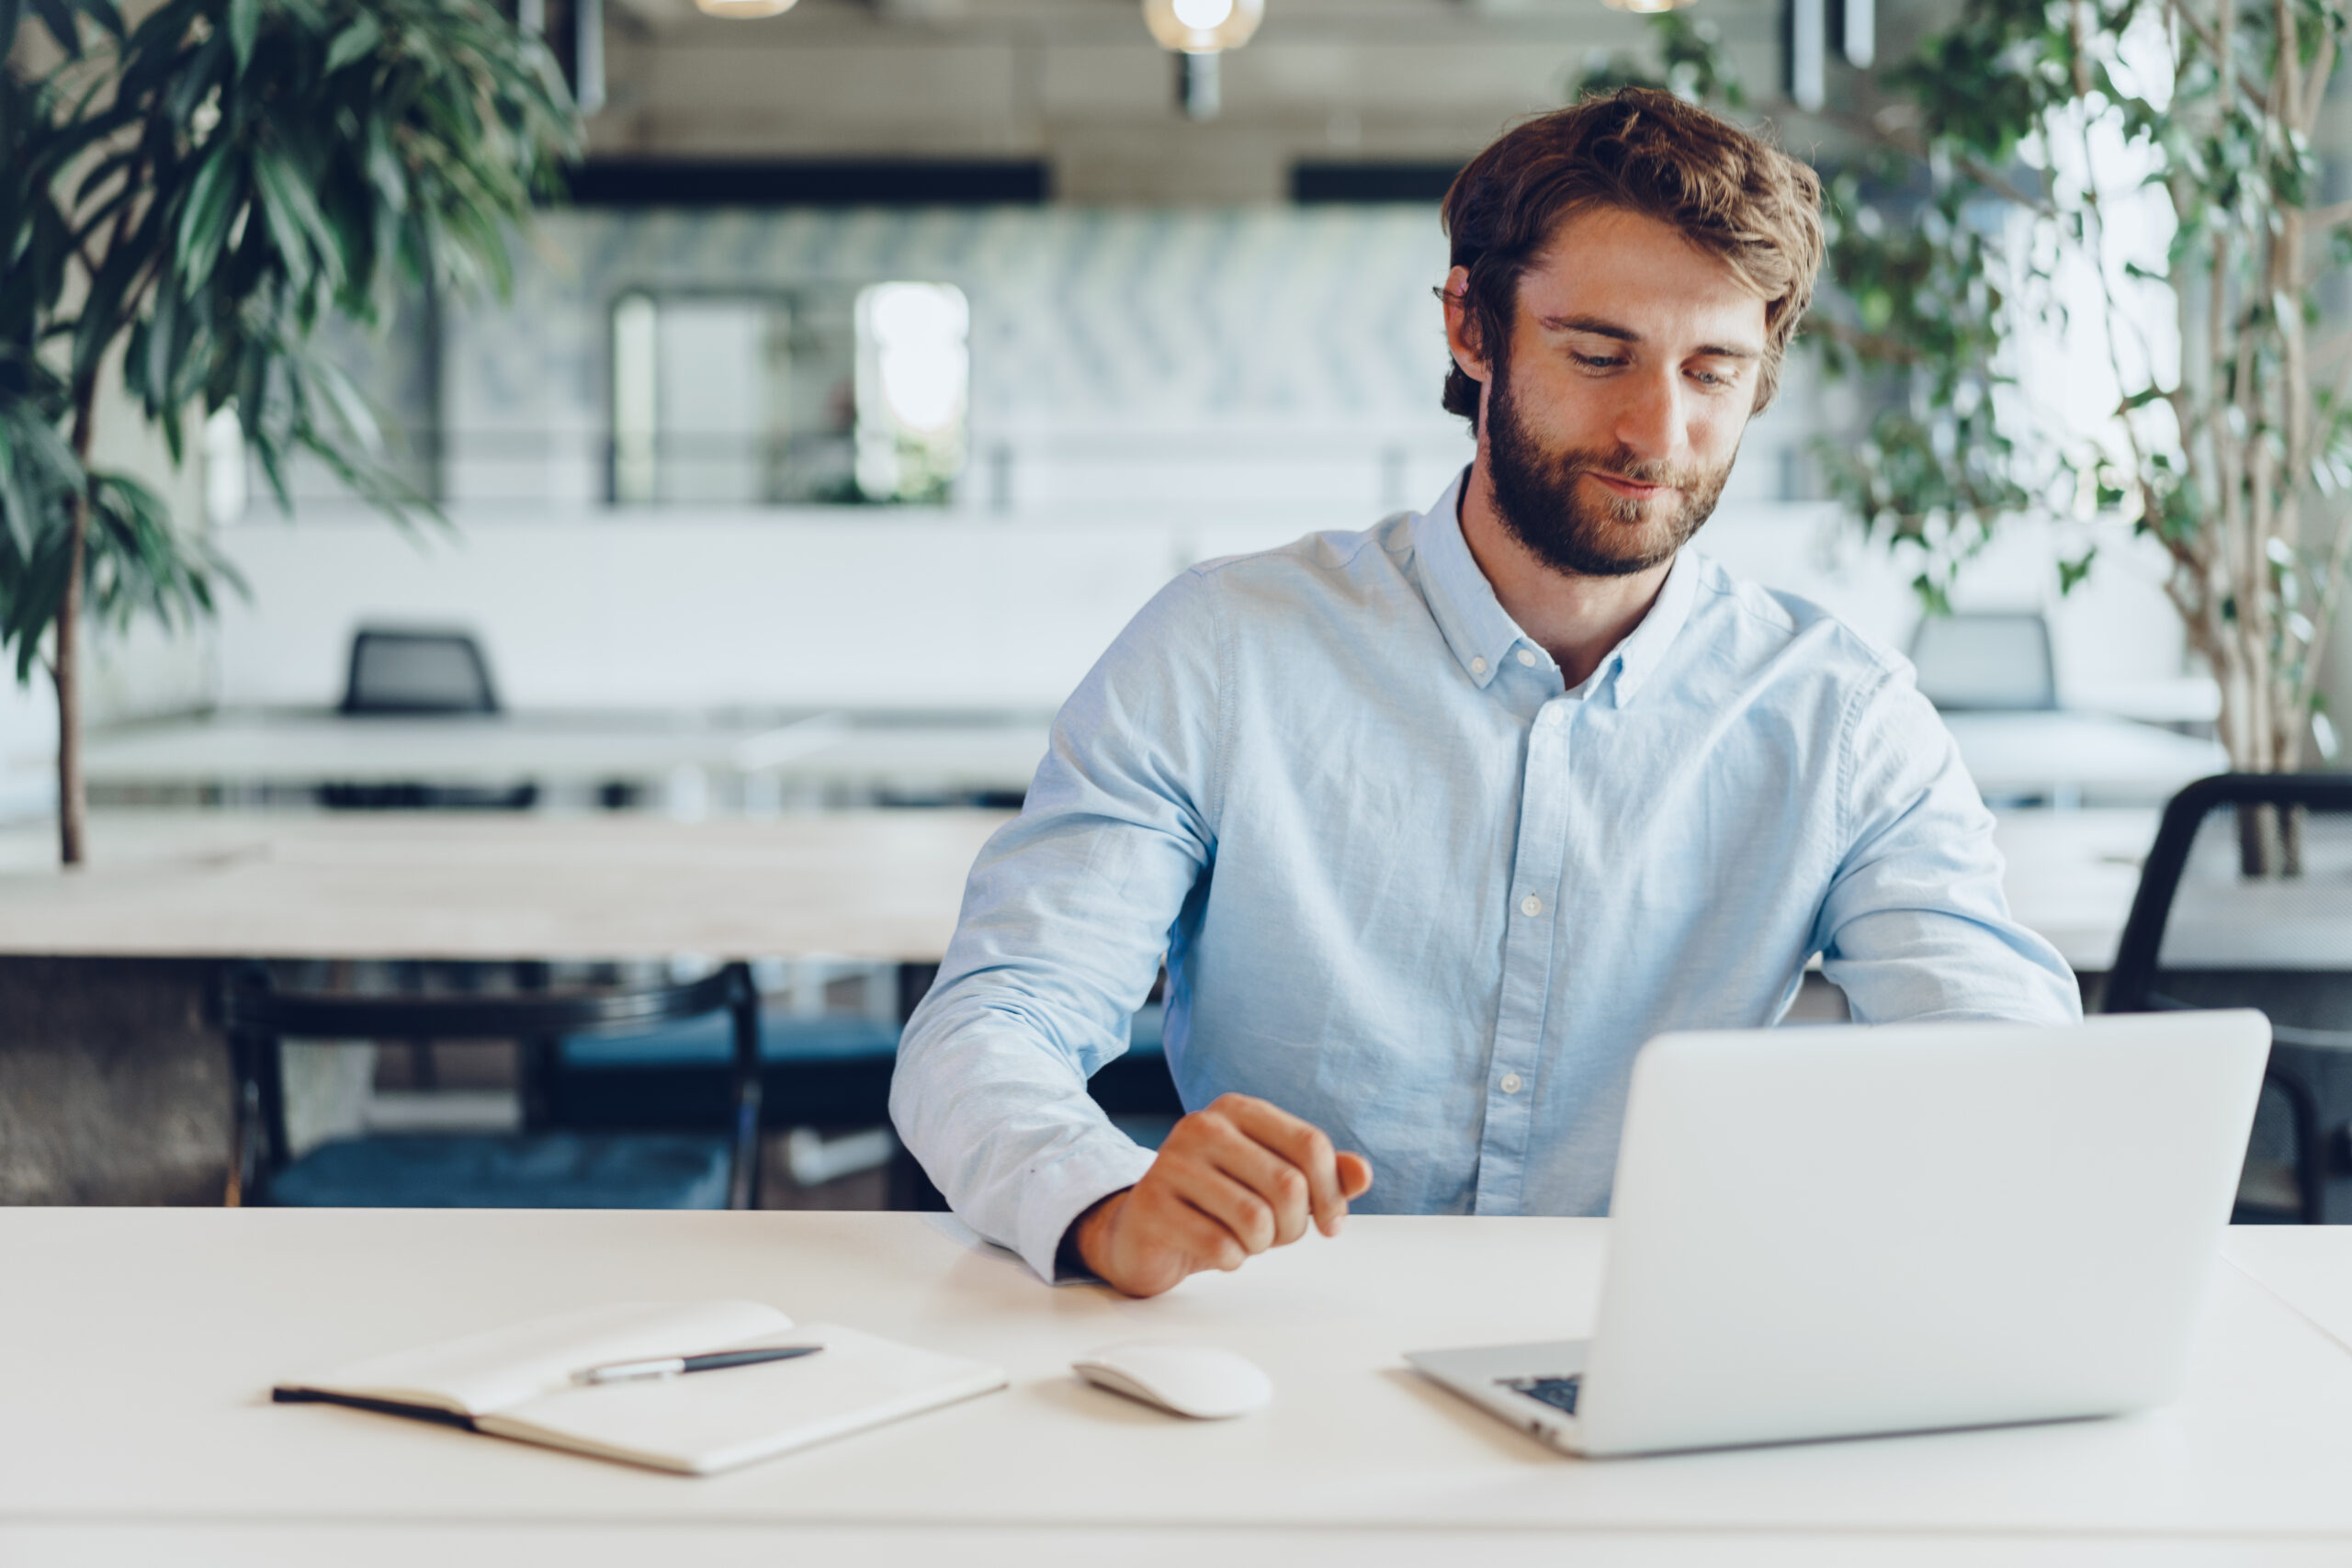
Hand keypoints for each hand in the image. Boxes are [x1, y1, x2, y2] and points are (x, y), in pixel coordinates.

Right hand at [1073, 1093, 1373, 1297]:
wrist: (1143, 1232)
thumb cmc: (1217, 1204)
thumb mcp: (1275, 1184)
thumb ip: (1324, 1175)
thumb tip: (1362, 1173)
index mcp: (1236, 1110)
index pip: (1310, 1144)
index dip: (1332, 1193)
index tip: (1330, 1222)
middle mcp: (1201, 1126)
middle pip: (1288, 1184)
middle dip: (1294, 1226)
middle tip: (1277, 1235)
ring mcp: (1171, 1163)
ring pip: (1256, 1219)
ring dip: (1261, 1245)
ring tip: (1244, 1240)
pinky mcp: (1152, 1206)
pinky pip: (1221, 1247)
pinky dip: (1231, 1260)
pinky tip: (1216, 1250)